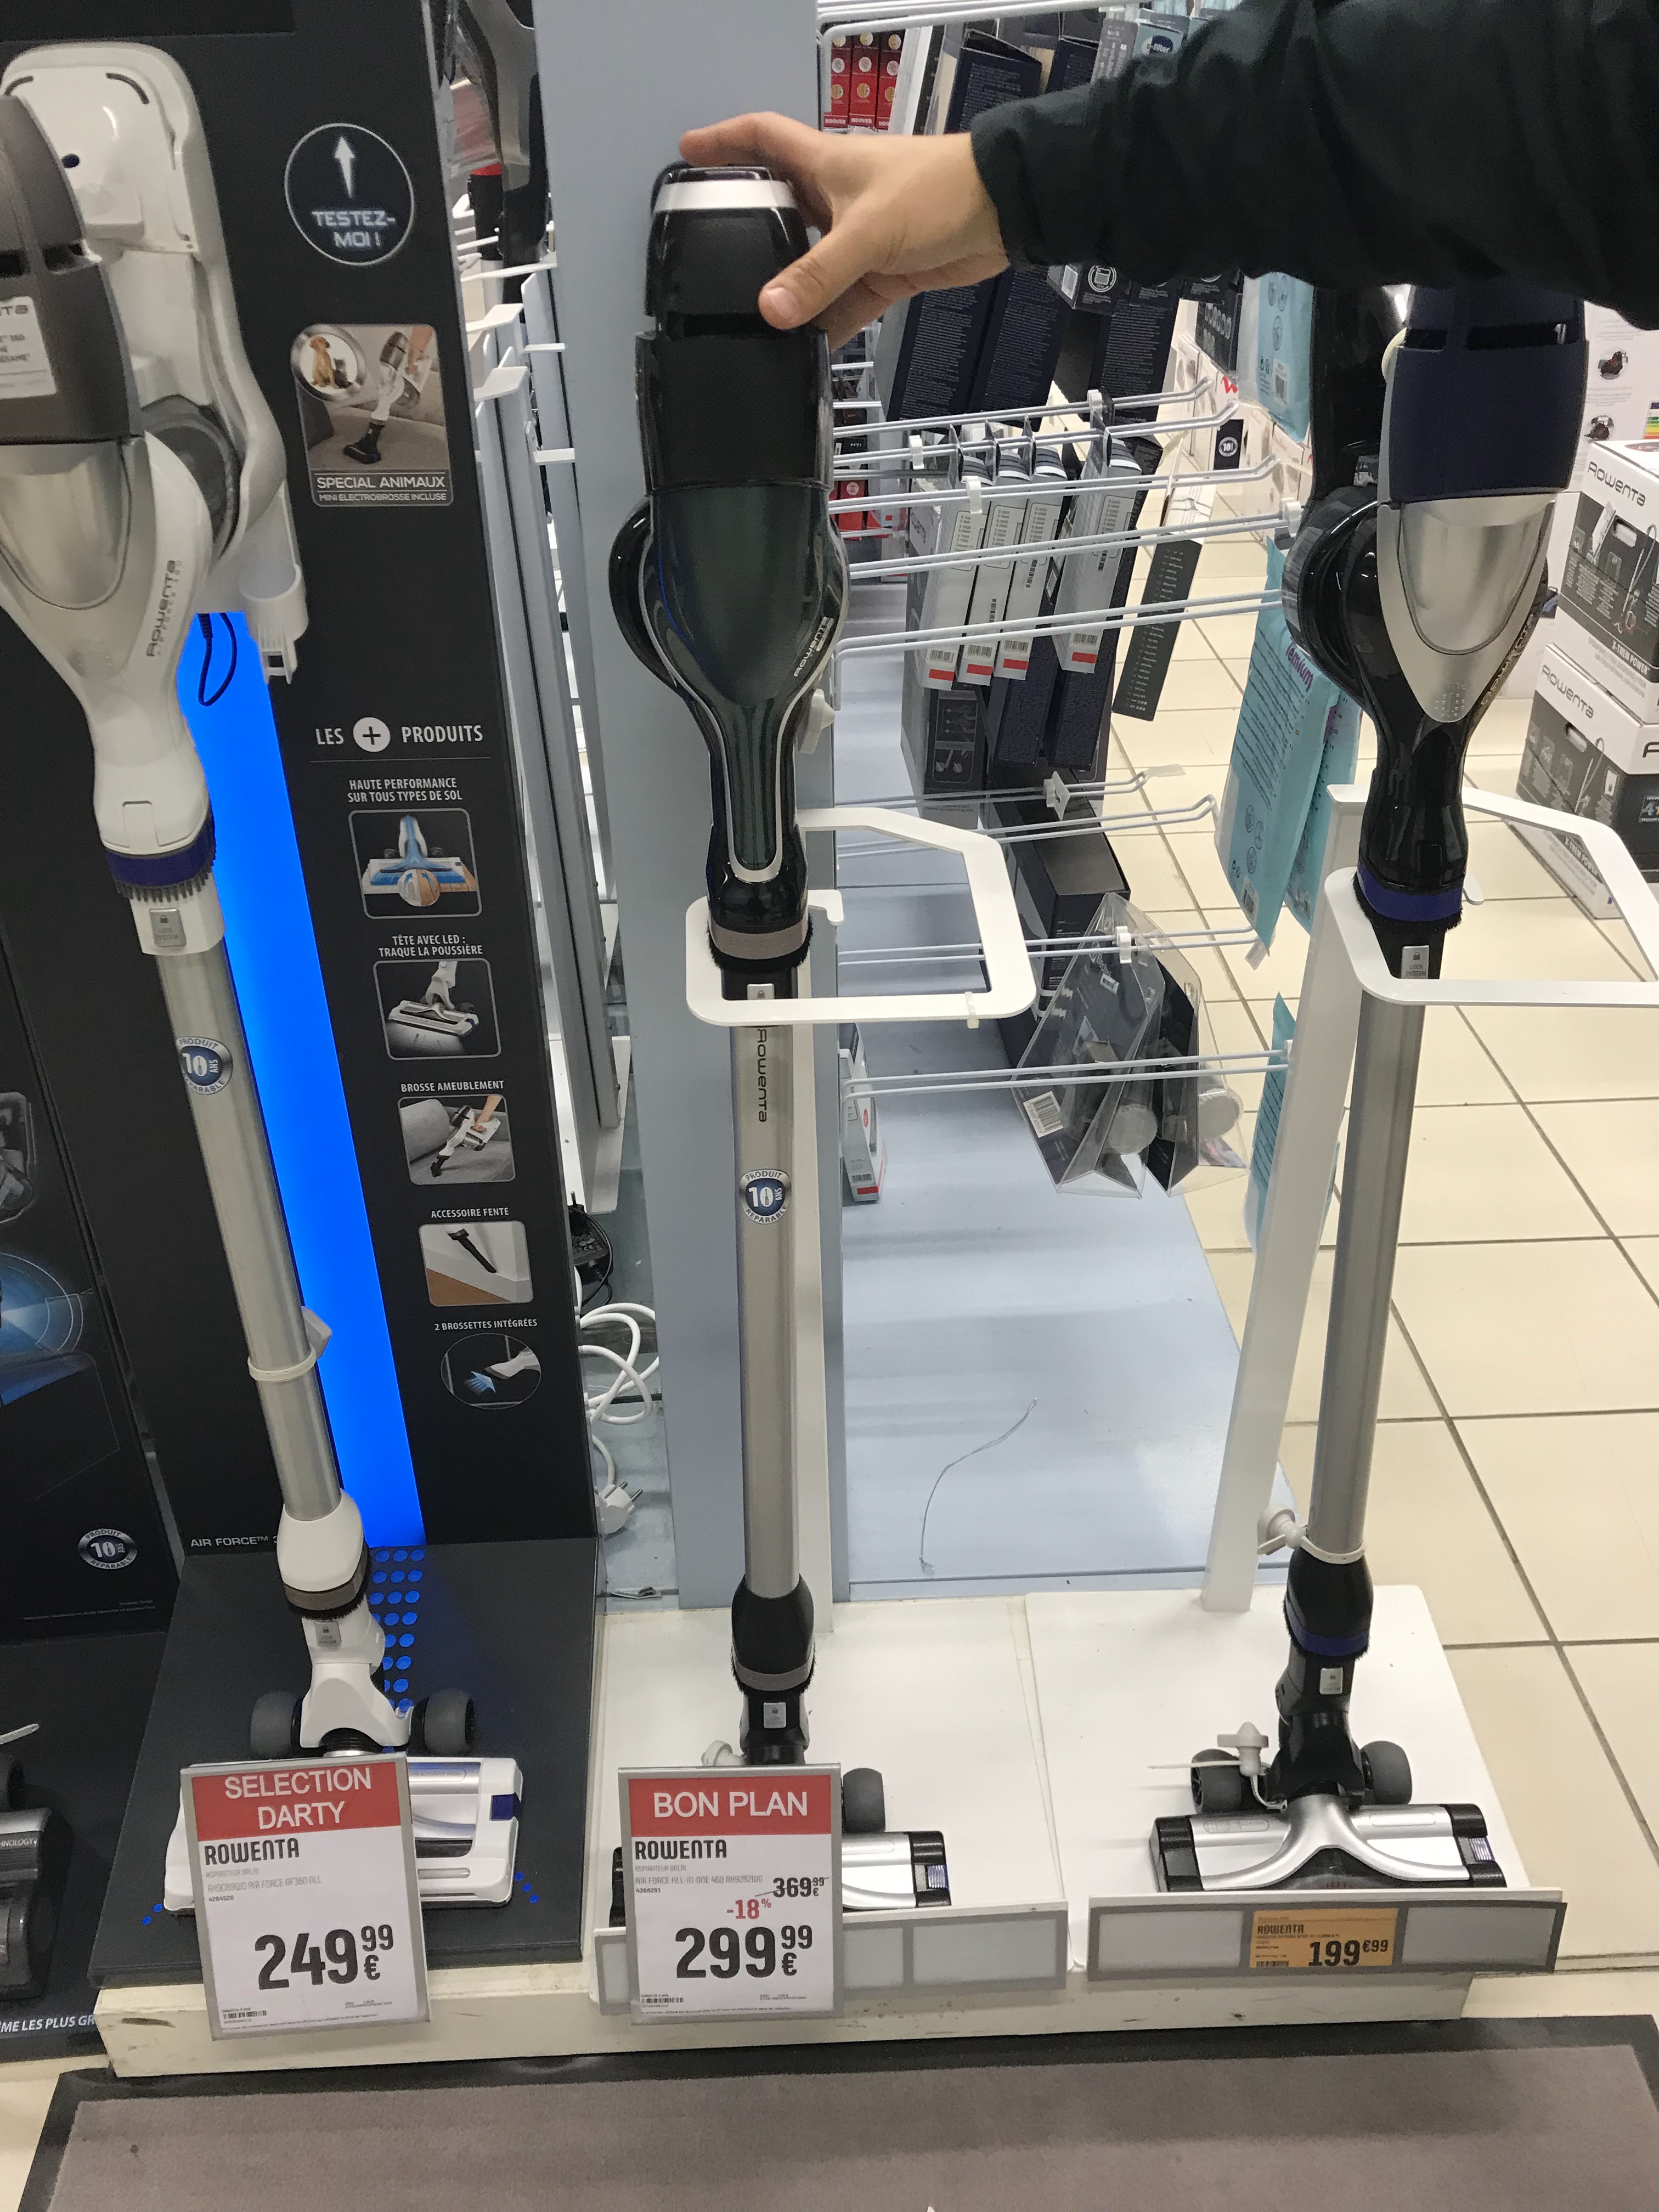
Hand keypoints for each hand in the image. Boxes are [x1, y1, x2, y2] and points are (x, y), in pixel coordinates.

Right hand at [677, 112, 1007, 346]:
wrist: (1002, 212)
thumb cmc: (937, 192)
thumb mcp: (867, 231)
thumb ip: (817, 275)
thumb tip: (771, 312)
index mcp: (823, 163)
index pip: (761, 139)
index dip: (723, 141)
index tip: (686, 152)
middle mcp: (835, 198)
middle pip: (777, 211)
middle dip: (746, 234)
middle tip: (708, 258)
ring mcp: (858, 238)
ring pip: (809, 267)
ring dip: (789, 293)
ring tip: (751, 321)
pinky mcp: (883, 273)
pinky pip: (842, 304)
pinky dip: (826, 325)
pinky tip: (804, 350)